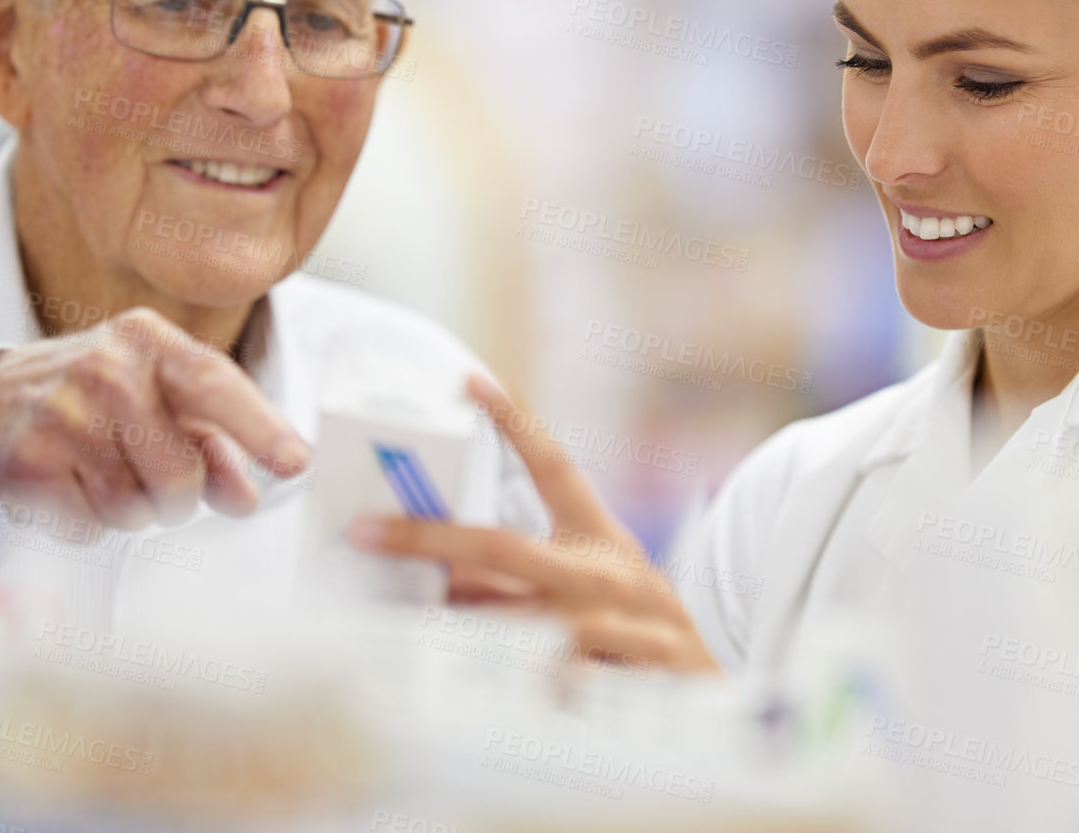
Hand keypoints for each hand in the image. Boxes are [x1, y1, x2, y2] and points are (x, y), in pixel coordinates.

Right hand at [0, 306, 308, 530]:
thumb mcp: (160, 398)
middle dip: (177, 493)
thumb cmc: (99, 397)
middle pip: (180, 473)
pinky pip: (89, 528)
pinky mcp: (26, 462)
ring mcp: (62, 414)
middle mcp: (105, 369)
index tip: (295, 462)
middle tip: (149, 471)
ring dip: (132, 509)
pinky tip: (71, 484)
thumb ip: (212, 442)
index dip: (260, 427)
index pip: (215, 383)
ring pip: (136, 508)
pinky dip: (88, 522)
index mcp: (149, 341)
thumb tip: (246, 498)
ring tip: (105, 471)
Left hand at [348, 374, 717, 673]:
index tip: (471, 382)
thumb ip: (520, 584)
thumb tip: (432, 577)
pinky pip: (571, 676)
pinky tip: (488, 694)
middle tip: (365, 533)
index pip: (555, 467)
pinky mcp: (645, 667)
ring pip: (527, 616)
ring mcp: (631, 618)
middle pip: (508, 546)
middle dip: (430, 538)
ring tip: (399, 625)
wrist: (713, 697)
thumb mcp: (588, 594)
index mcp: (600, 539)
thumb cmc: (633, 639)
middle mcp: (613, 570)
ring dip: (459, 623)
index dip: (515, 422)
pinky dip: (529, 683)